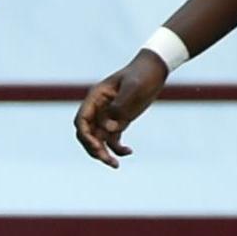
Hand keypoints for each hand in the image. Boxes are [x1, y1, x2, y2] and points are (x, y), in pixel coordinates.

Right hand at [73, 52, 168, 167]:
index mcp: (96, 98)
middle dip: (94, 149)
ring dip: (104, 154)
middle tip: (106, 160)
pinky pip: (113, 140)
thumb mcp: (133, 88)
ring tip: (115, 165)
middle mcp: (98, 109)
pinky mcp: (119, 122)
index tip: (97, 146)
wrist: (154, 70)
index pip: (82, 121)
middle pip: (87, 134)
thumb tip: (109, 129)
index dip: (85, 136)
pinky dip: (118, 149)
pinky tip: (129, 152)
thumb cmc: (142, 75)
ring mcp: (108, 116)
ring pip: (99, 140)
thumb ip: (120, 107)